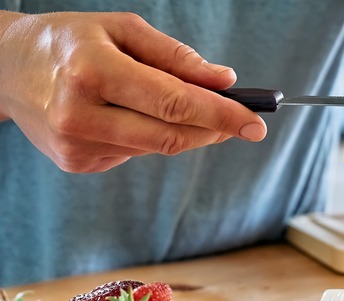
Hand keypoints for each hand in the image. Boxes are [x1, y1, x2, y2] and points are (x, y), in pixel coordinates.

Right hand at [0, 12, 265, 172]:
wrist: (6, 68)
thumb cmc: (70, 41)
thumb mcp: (122, 30)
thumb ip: (177, 57)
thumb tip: (224, 81)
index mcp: (92, 71)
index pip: (173, 102)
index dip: (221, 115)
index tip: (256, 123)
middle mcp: (80, 114)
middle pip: (171, 136)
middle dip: (213, 129)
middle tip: (240, 120)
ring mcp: (76, 145)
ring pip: (157, 147)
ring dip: (182, 131)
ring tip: (179, 105)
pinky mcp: (77, 164)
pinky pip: (135, 153)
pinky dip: (149, 137)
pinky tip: (132, 116)